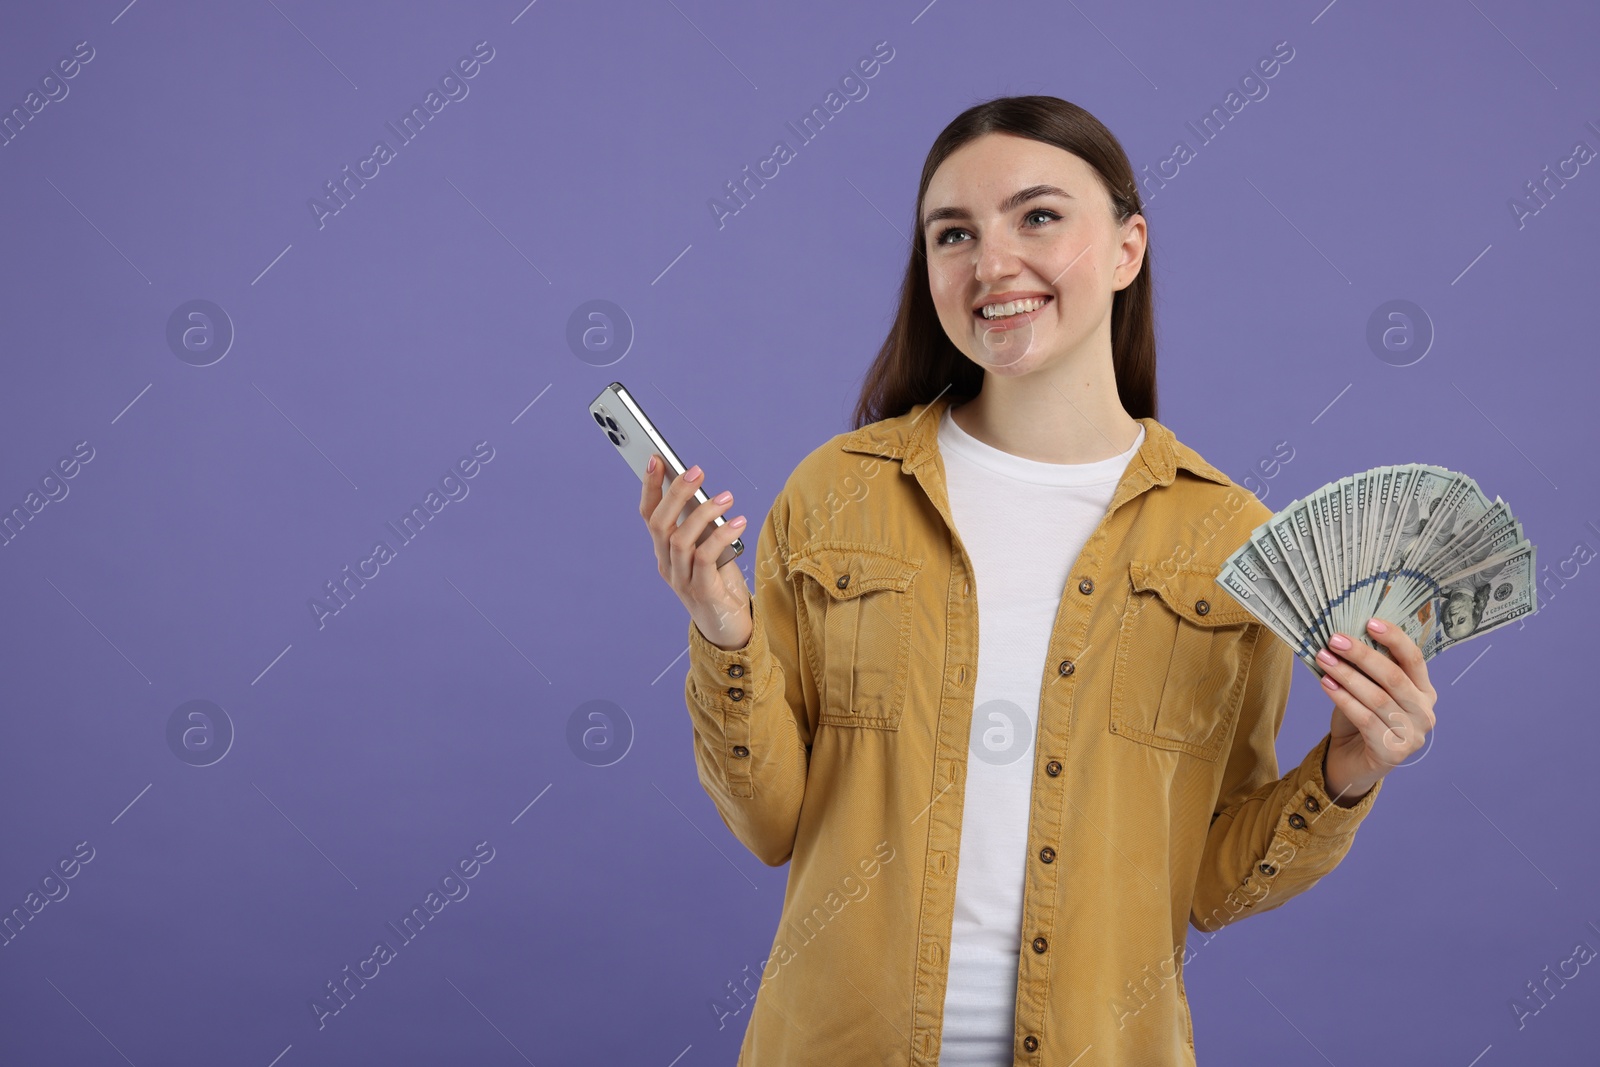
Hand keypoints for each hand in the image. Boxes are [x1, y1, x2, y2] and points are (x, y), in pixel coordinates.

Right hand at [639, 453, 752, 650]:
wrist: (730, 631)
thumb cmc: (720, 586)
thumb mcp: (710, 551)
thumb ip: (704, 529)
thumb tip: (705, 494)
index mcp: (664, 553)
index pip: (649, 516)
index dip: (650, 487)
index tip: (657, 458)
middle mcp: (667, 566)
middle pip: (660, 524)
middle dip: (676, 492)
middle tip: (697, 470)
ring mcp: (681, 581)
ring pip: (680, 539)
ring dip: (703, 513)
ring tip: (727, 496)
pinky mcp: (702, 592)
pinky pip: (705, 558)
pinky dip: (721, 535)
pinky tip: (738, 521)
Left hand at [1315, 618, 1437, 806]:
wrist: (1353, 763)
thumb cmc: (1360, 719)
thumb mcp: (1366, 689)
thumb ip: (1366, 669)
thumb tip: (1344, 636)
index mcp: (1424, 691)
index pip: (1414, 659)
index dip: (1394, 638)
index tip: (1369, 621)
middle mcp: (1425, 712)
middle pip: (1394, 677)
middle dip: (1362, 655)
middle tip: (1334, 639)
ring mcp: (1413, 735)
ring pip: (1377, 697)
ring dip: (1346, 675)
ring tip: (1323, 659)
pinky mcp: (1393, 752)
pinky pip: (1365, 719)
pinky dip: (1343, 699)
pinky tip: (1326, 684)